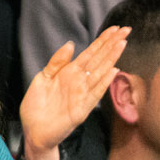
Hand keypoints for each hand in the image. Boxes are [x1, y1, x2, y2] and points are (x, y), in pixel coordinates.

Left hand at [18, 27, 129, 159]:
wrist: (33, 131)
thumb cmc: (37, 106)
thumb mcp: (42, 78)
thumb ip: (56, 62)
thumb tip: (70, 44)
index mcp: (70, 73)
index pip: (90, 53)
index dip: (103, 40)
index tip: (115, 28)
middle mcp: (79, 82)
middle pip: (99, 59)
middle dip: (112, 44)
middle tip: (126, 29)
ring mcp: (82, 95)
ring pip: (100, 73)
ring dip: (111, 58)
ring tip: (122, 44)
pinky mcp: (81, 109)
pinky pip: (94, 93)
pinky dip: (104, 82)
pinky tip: (113, 70)